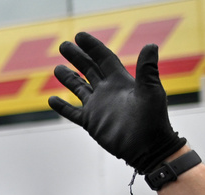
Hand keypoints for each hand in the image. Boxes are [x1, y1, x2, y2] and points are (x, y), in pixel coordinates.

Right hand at [48, 32, 185, 173]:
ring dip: (68, 78)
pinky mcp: (91, 123)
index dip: (92, 47)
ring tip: (56, 68)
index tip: (79, 36)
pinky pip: (73, 113)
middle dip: (76, 57)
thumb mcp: (151, 91)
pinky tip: (51, 100)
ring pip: (79, 88)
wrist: (147, 147)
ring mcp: (98, 107)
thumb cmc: (152, 120)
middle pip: (88, 69)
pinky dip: (62, 107)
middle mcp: (107, 91)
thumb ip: (147, 69)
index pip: (103, 58)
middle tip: (63, 45)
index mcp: (121, 81)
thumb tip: (150, 44)